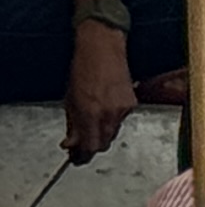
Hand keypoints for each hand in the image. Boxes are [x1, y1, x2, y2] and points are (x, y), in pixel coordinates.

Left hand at [61, 25, 131, 158]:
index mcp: (90, 112)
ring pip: (112, 132)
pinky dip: (111, 120)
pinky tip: (104, 109)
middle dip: (92, 146)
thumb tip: (70, 144)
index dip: (83, 156)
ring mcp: (123, 110)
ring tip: (91, 122)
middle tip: (80, 145)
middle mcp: (108, 114)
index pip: (90, 146)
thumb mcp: (70, 98)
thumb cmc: (83, 68)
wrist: (103, 48)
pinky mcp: (132, 104)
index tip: (77, 158)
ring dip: (101, 133)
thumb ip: (73, 124)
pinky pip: (120, 120)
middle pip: (104, 143)